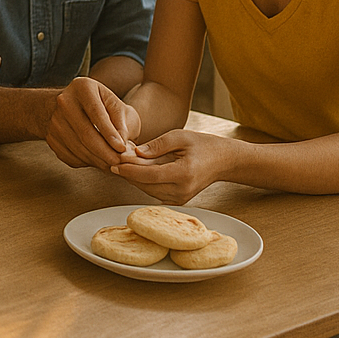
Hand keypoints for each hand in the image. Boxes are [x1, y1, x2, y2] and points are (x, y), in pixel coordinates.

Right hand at [46, 76, 139, 169]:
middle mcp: (64, 101)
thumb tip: (121, 144)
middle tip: (118, 162)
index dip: (109, 133)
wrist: (72, 106)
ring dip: (96, 160)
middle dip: (104, 152)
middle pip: (85, 133)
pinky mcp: (50, 137)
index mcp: (83, 87)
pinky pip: (69, 155)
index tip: (122, 148)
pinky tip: (97, 160)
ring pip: (77, 147)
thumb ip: (122, 122)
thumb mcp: (116, 105)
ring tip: (111, 164)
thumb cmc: (101, 106)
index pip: (96, 113)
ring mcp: (54, 120)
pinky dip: (85, 162)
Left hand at [110, 129, 228, 203]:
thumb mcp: (180, 136)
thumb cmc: (203, 145)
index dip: (130, 170)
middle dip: (129, 173)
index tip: (115, 163)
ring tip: (125, 162)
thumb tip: (136, 152)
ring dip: (134, 178)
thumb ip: (157, 144)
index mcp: (184, 174)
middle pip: (146, 185)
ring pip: (148, 191)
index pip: (150, 175)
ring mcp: (181, 198)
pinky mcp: (179, 201)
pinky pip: (155, 192)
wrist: (223, 161)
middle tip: (115, 159)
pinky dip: (144, 182)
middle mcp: (182, 190)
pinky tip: (138, 169)